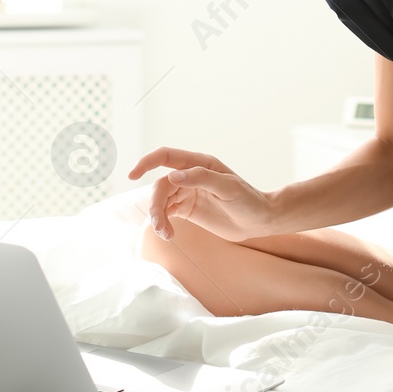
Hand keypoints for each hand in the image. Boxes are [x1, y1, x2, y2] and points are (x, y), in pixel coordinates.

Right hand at [125, 148, 277, 242]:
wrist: (260, 221)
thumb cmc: (249, 200)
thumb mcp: (228, 187)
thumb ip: (201, 179)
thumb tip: (172, 175)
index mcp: (199, 163)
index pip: (166, 157)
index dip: (147, 162)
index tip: (132, 175)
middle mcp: (190, 176)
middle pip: (160, 185)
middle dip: (156, 205)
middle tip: (160, 225)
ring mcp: (188, 192)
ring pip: (161, 201)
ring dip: (158, 217)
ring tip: (166, 233)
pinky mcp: (188, 209)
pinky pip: (167, 213)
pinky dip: (164, 223)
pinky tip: (169, 234)